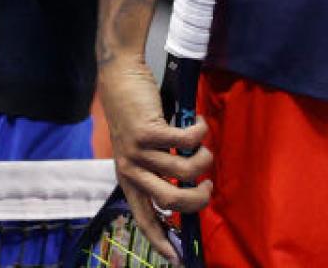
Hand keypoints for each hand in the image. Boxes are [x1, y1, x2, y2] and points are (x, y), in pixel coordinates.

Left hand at [99, 59, 211, 263]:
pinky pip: (187, 141)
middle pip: (172, 200)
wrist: (119, 78)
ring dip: (204, 159)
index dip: (162, 240)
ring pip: (184, 170)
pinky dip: (200, 133)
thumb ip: (158, 170)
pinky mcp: (147, 131)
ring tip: (205, 148)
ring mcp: (137, 151)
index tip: (178, 258)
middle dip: (198, 198)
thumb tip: (190, 187)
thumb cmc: (135, 115)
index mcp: (129, 180)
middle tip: (208, 186)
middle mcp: (130, 170)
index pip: (144, 218)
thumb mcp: (142, 151)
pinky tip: (200, 124)